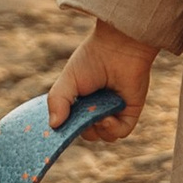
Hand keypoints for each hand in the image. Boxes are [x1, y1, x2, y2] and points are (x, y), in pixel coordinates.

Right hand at [46, 18, 157, 143]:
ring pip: (103, 136)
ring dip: (97, 130)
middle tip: (81, 117)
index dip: (65, 129)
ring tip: (97, 115)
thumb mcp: (67, 80)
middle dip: (82, 128)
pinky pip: (120, 132)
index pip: (71, 124)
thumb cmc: (91, 59)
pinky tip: (107, 118)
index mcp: (81, 101)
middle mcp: (97, 108)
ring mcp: (114, 111)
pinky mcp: (129, 112)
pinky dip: (112, 129)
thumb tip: (54, 126)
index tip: (57, 132)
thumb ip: (57, 101)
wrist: (119, 47)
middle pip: (86, 132)